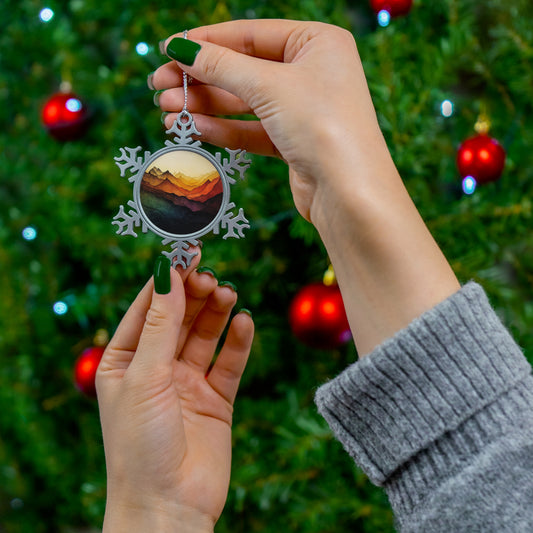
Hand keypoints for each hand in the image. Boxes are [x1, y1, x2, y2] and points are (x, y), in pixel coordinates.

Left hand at [96, 254, 253, 531]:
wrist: (169, 507)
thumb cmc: (140, 444)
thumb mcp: (145, 375)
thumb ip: (161, 324)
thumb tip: (167, 272)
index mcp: (125, 360)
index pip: (147, 308)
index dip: (167, 280)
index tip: (186, 252)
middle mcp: (156, 368)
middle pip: (179, 317)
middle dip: (194, 295)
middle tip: (211, 277)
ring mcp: (187, 382)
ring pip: (205, 335)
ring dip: (217, 313)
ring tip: (228, 294)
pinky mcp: (216, 398)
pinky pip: (229, 362)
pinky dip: (238, 341)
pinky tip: (245, 322)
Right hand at [151, 19, 389, 222]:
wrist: (349, 193)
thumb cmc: (322, 126)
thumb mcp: (268, 86)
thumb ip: (222, 66)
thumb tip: (181, 48)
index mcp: (317, 42)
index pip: (250, 34)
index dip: (206, 41)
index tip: (168, 49)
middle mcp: (312, 72)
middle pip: (244, 69)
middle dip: (200, 79)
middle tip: (159, 87)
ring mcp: (303, 109)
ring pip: (244, 102)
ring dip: (205, 106)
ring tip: (167, 111)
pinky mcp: (294, 142)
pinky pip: (252, 130)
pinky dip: (224, 129)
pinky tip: (194, 129)